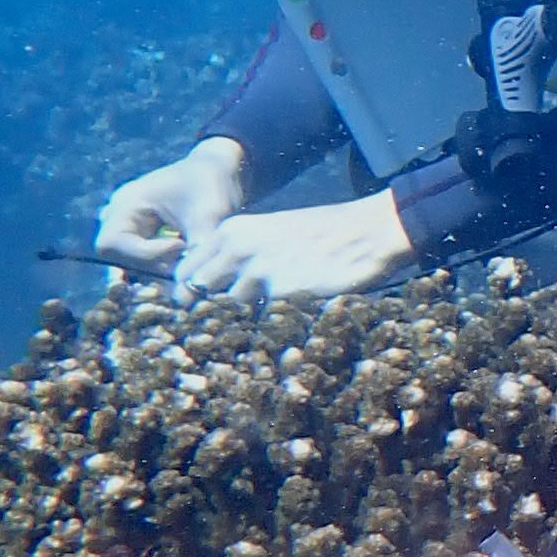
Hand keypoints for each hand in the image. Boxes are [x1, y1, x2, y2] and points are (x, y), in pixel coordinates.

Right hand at [95, 135, 246, 272]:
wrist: (221, 170)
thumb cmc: (213, 185)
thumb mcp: (209, 213)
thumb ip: (197, 247)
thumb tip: (192, 284)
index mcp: (125, 203)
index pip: (112, 244)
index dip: (144, 254)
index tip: (180, 246)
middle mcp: (118, 216)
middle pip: (115, 257)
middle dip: (149, 265)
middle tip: (182, 262)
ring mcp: (127, 226)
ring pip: (127, 262)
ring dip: (154, 269)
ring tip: (183, 262)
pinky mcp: (140, 235)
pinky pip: (138, 260)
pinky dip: (157, 267)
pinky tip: (179, 267)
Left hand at [178, 188, 412, 304]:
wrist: (370, 231)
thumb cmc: (323, 235)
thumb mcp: (272, 234)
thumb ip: (240, 256)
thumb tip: (212, 289)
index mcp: (232, 231)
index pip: (185, 272)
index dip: (188, 293)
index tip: (199, 308)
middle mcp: (239, 248)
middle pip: (200, 294)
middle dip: (210, 311)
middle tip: (226, 323)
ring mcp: (260, 270)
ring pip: (233, 310)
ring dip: (246, 320)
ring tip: (268, 318)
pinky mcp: (283, 292)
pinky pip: (265, 320)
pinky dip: (273, 325)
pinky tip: (291, 317)